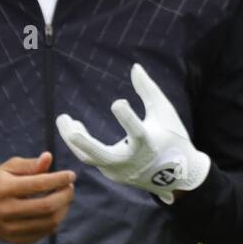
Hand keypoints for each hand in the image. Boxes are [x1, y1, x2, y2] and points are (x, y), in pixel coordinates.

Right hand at [0, 151, 75, 243]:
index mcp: (3, 188)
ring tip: (65, 198)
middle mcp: (6, 210)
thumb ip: (29, 164)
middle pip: (46, 206)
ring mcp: (11, 228)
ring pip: (48, 222)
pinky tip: (56, 212)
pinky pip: (43, 233)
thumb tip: (48, 158)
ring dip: (63, 209)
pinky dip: (55, 222)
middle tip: (69, 188)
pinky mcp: (15, 239)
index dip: (59, 179)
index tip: (71, 175)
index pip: (38, 184)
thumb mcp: (7, 168)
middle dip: (65, 196)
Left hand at [55, 63, 210, 204]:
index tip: (118, 102)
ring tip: (63, 118)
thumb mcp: (164, 113)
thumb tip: (135, 67)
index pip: (137, 133)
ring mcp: (120, 171)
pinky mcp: (114, 175)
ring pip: (89, 158)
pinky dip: (82, 145)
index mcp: (150, 145)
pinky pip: (92, 159)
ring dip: (74, 139)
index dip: (127, 118)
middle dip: (83, 141)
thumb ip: (149, 90)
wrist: (179, 176)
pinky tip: (75, 129)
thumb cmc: (173, 137)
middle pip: (101, 155)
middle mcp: (132, 161)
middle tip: (65, 123)